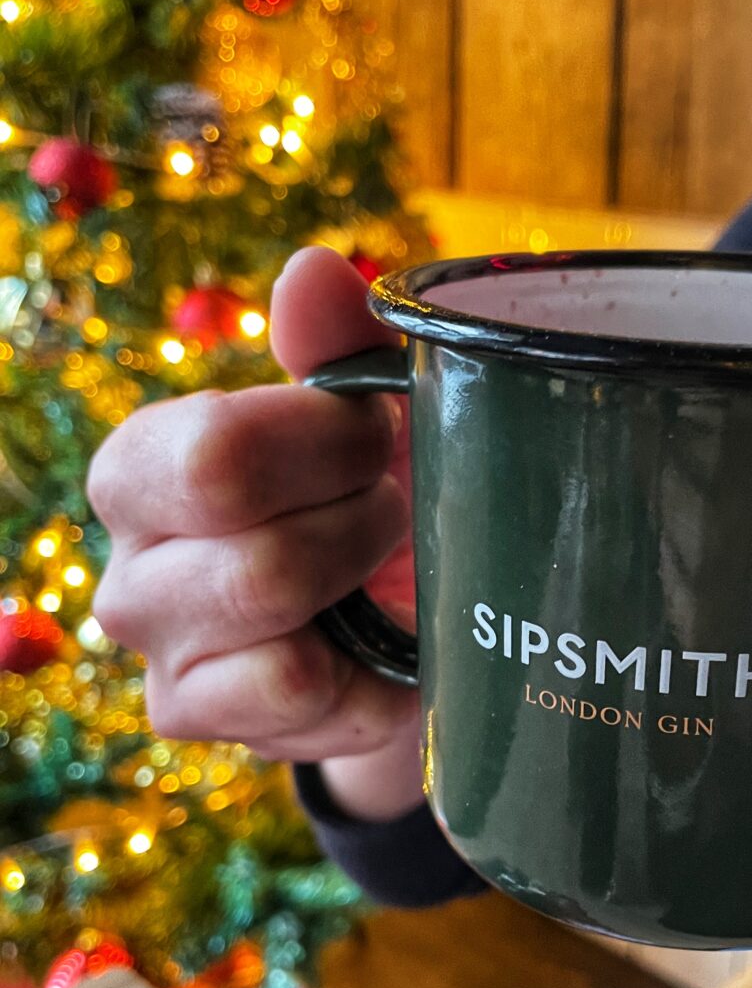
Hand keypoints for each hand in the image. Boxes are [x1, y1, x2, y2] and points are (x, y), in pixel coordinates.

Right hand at [89, 247, 424, 816]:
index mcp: (148, 464)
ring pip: (270, 605)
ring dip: (361, 579)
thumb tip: (312, 272)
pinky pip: (296, 691)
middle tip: (388, 511)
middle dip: (356, 515)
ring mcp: (157, 651)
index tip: (381, 438)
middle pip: (245, 535)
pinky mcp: (195, 716)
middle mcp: (126, 560)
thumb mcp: (360, 426)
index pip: (222, 451)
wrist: (382, 640)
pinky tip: (377, 658)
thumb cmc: (361, 510)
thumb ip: (334, 346)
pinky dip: (366, 674)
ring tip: (381, 572)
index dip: (332, 442)